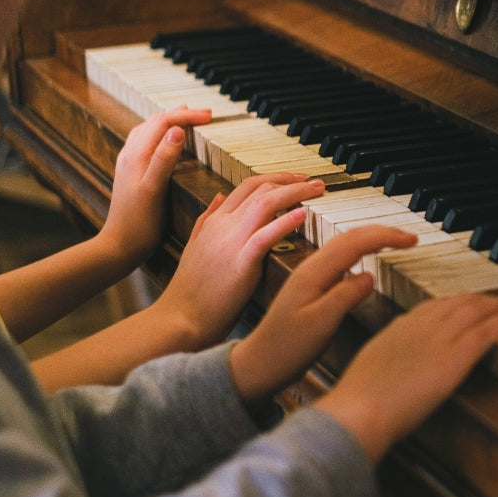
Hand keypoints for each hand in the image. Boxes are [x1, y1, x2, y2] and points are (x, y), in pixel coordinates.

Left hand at [99, 107, 212, 262]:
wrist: (119, 245)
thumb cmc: (139, 223)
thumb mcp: (154, 189)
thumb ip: (164, 158)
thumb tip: (177, 130)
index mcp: (137, 155)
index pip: (163, 122)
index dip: (187, 116)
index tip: (210, 117)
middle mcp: (130, 155)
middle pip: (155, 122)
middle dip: (180, 114)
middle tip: (205, 115)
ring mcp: (129, 163)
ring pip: (148, 131)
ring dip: (169, 121)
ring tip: (187, 119)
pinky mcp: (131, 173)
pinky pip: (145, 143)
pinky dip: (160, 134)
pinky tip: (167, 142)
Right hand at [151, 173, 326, 347]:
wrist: (180, 318)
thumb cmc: (191, 289)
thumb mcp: (194, 246)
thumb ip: (207, 219)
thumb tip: (218, 195)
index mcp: (215, 221)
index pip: (248, 185)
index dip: (276, 178)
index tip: (297, 179)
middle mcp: (223, 225)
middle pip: (260, 188)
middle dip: (291, 181)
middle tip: (316, 183)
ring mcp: (231, 242)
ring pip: (265, 203)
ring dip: (294, 193)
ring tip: (317, 191)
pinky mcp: (241, 263)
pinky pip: (264, 236)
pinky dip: (285, 222)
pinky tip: (303, 215)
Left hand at [229, 226, 420, 403]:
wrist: (258, 364)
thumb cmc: (286, 349)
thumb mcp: (320, 324)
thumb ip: (345, 296)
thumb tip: (369, 276)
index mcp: (314, 273)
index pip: (355, 241)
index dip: (386, 236)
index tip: (411, 239)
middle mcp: (311, 268)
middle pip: (349, 236)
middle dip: (383, 231)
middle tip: (410, 237)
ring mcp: (309, 275)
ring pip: (344, 244)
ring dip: (372, 238)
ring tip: (395, 241)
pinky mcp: (310, 285)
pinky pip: (339, 257)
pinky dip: (360, 250)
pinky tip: (367, 258)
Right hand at [316, 291, 497, 461]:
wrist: (360, 411)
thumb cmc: (359, 403)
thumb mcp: (372, 368)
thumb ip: (390, 360)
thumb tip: (397, 368)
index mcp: (400, 327)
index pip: (436, 306)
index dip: (458, 303)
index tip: (471, 303)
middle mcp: (422, 325)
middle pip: (461, 302)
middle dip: (484, 299)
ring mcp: (440, 338)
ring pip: (479, 310)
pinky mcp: (456, 356)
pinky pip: (488, 330)